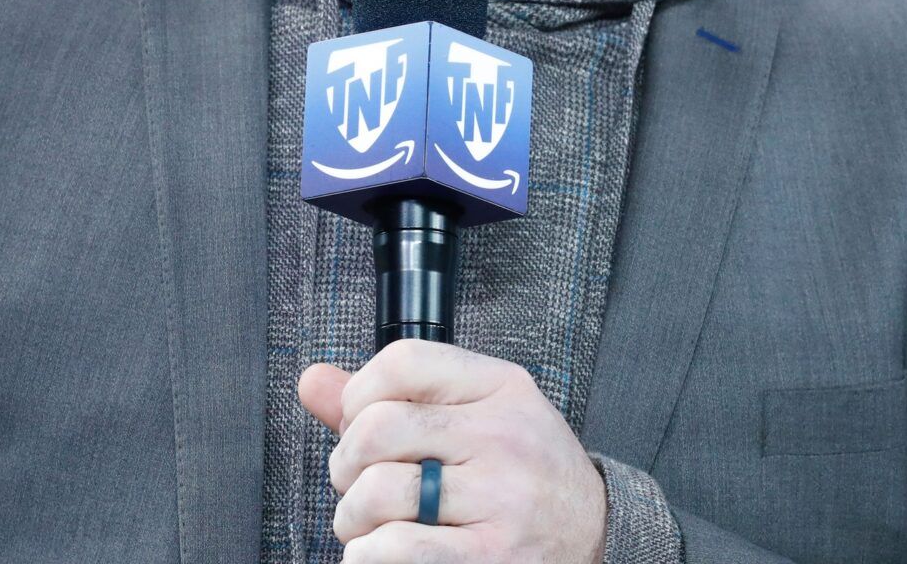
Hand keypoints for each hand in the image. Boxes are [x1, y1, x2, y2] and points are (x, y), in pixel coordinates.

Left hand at [298, 340, 605, 562]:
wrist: (595, 536)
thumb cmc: (521, 473)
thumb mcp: (474, 415)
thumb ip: (390, 398)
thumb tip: (311, 381)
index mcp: (500, 388)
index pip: (402, 362)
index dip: (358, 394)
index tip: (356, 423)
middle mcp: (504, 436)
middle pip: (378, 427)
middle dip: (345, 463)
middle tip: (354, 483)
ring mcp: (502, 499)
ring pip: (379, 490)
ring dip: (352, 516)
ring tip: (365, 524)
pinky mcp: (493, 557)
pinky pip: (397, 549)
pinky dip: (368, 555)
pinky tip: (377, 552)